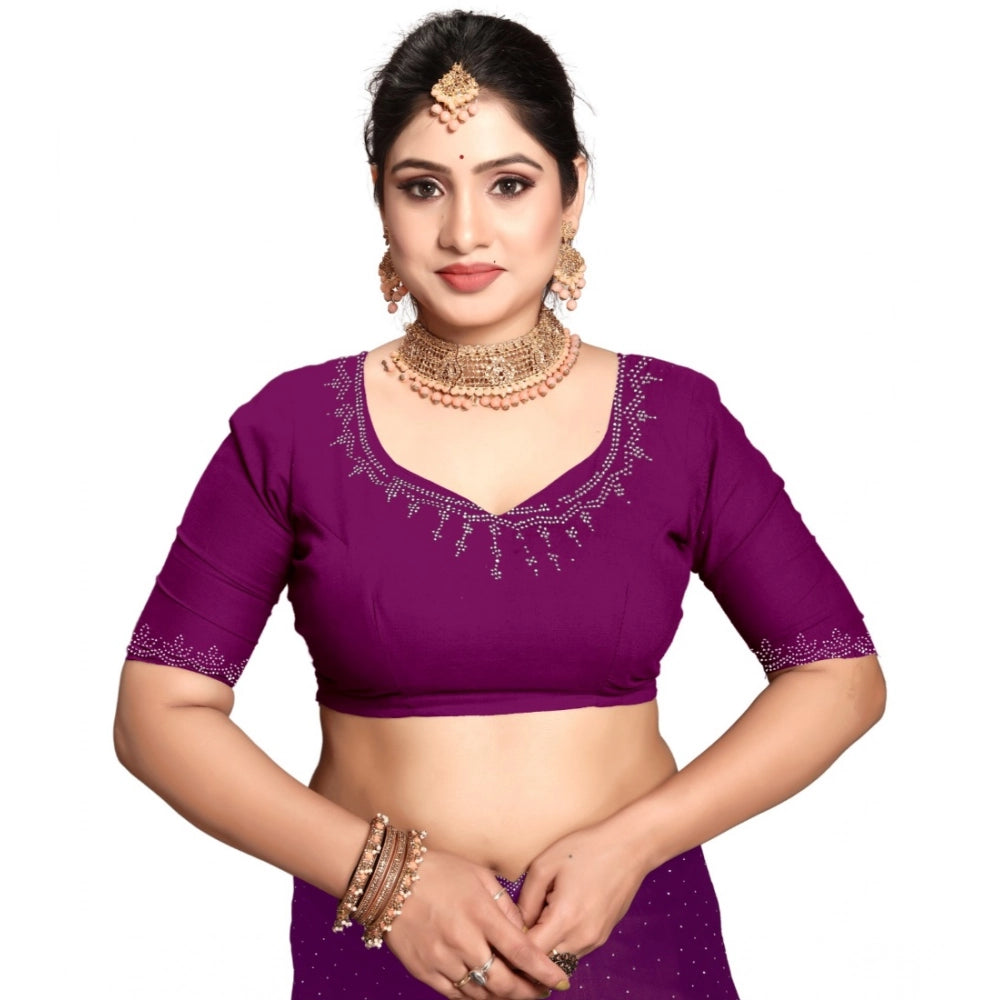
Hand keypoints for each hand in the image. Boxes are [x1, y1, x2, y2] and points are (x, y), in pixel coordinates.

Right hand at [385, 848, 570, 998]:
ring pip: (481, 993)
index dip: (544, 971)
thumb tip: (523, 933)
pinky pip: (456, 995)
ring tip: (515, 990)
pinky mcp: (424, 971)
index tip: (561, 981)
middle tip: (540, 991)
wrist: (388, 879)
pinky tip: (485, 990)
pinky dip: (474, 995)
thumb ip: (505, 906)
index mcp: (481, 913)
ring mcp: (442, 959)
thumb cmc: (438, 871)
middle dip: (527, 992)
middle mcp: (463, 940)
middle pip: (504, 983)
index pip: (522, 951)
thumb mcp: (478, 876)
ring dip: (502, 996)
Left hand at [517, 820, 649, 963]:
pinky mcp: (603, 937)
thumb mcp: (545, 864)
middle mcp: (582, 937)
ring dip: (547, 947)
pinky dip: (562, 942)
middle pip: (545, 963)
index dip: (514, 946)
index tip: (504, 932)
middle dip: (529, 950)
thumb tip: (518, 923)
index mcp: (565, 919)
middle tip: (519, 926)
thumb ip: (526, 899)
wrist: (630, 847)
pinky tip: (559, 915)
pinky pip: (575, 950)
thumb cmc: (586, 849)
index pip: (530, 954)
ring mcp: (595, 940)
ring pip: (560, 960)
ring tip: (540, 917)